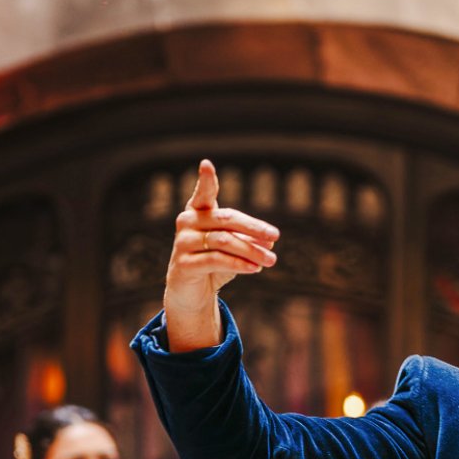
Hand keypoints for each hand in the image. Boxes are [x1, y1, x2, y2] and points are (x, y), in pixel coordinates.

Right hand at [163, 160, 281, 351]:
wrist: (192, 294)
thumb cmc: (214, 264)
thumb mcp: (234, 249)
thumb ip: (249, 240)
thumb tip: (269, 242)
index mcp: (198, 211)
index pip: (204, 192)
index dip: (205, 180)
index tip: (206, 164)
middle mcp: (187, 222)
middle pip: (226, 219)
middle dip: (254, 228)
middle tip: (276, 236)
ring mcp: (182, 243)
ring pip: (224, 241)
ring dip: (251, 250)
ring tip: (271, 260)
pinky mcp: (183, 264)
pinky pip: (217, 260)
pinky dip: (239, 264)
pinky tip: (255, 269)